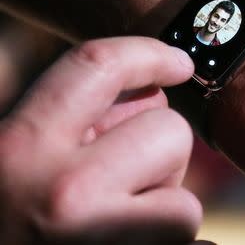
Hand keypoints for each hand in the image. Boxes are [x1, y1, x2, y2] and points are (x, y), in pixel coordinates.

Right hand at [0, 37, 201, 243]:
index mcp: (19, 147)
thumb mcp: (16, 158)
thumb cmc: (12, 215)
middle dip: (160, 150)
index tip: (179, 61)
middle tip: (124, 179)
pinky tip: (133, 241)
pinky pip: (191, 238)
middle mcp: (61, 192)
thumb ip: (70, 120)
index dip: (148, 53)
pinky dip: (169, 237)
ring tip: (120, 222)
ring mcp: (102, 240)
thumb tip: (151, 89)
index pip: (98, 66)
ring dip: (164, 203)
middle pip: (170, 130)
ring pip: (186, 199)